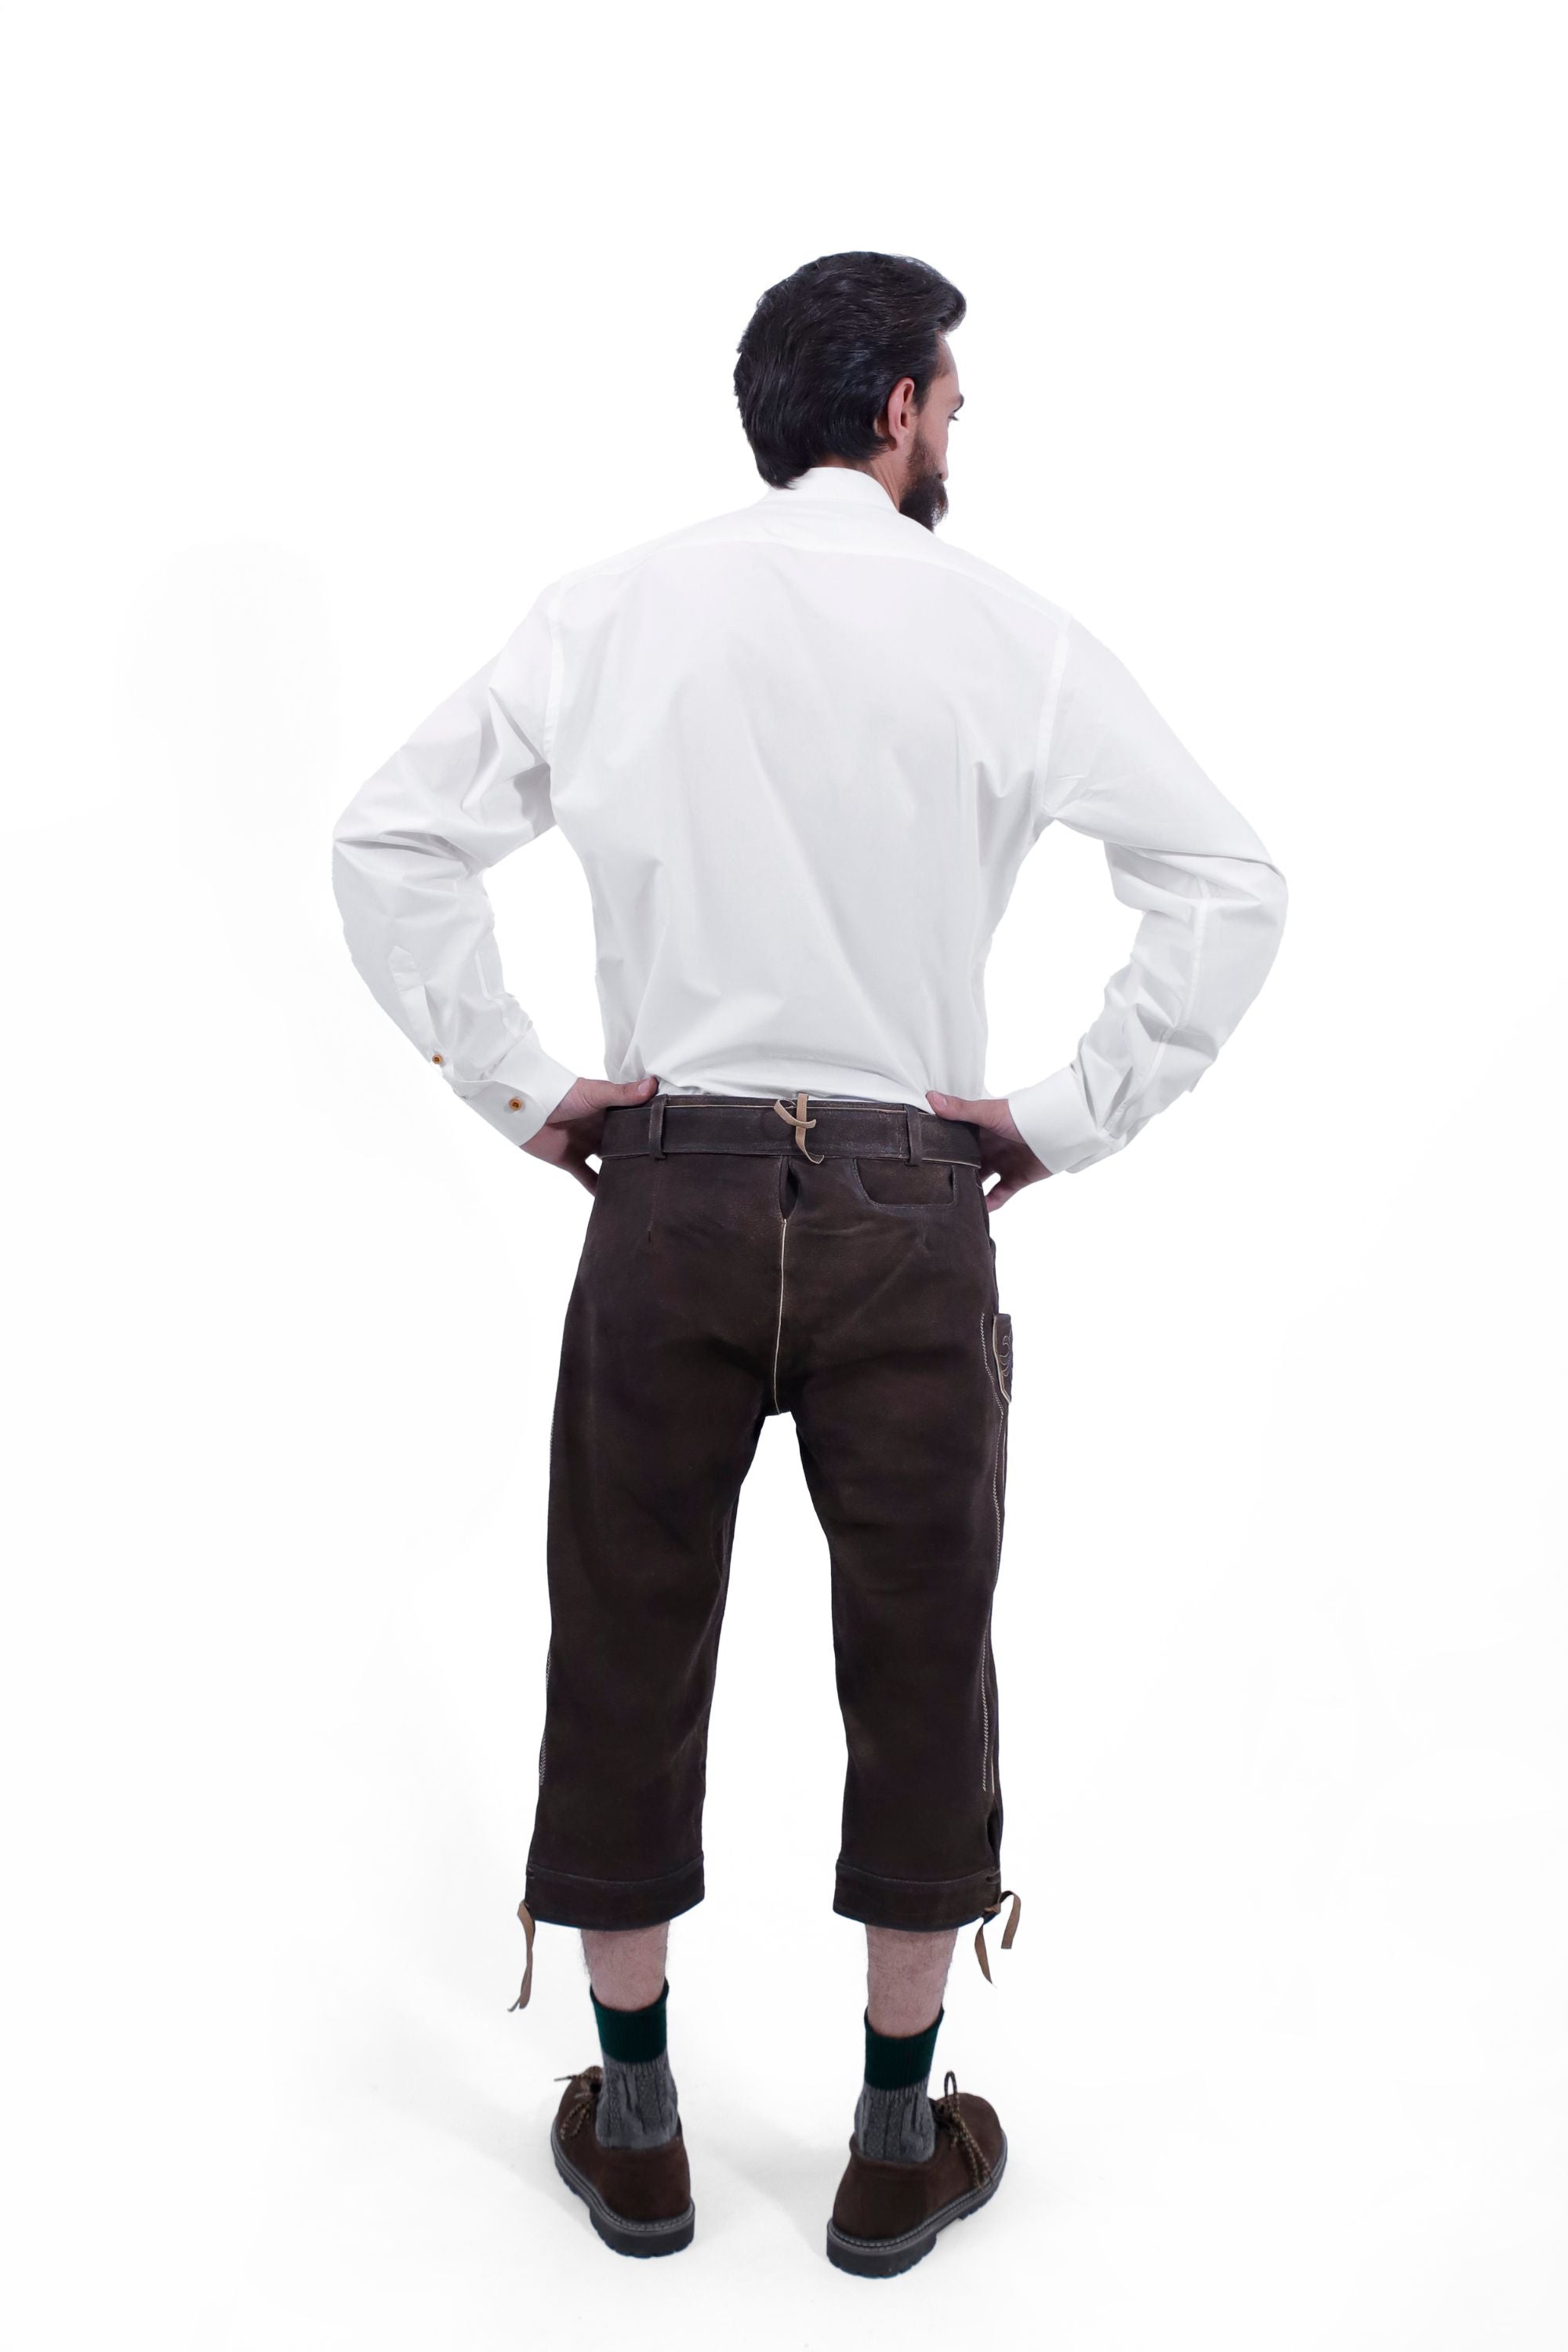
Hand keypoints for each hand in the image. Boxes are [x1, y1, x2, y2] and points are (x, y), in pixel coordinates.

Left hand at [523, 1074, 660, 1193]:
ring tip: (643, 1187)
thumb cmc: (561, 1094)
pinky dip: (598, 1190)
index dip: (650, 1129)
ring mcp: (586, 1145)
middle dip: (639, 1154)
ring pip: (609, 1163)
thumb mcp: (595, 1093)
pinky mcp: (571, 1160)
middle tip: (662, 1169)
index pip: (634, 1120)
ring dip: (621, 1173)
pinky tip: (613, 1201)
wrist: (526, 1109)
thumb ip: (622, 1094)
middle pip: (624, 1144)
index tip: (672, 1139)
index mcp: (609, 1110)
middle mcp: (600, 1129)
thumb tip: (652, 1085)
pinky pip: (587, 1178)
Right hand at [926, 1089, 1051, 1211]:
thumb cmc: (1022, 1115)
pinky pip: (999, 1195)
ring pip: (980, 1180)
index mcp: (980, 1129)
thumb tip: (930, 1098)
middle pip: (966, 1162)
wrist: (1058, 1130)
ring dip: (968, 1189)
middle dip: (951, 1171)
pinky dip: (989, 1204)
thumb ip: (960, 1110)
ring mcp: (1003, 1163)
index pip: (955, 1138)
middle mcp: (989, 1147)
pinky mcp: (1016, 1179)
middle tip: (931, 1184)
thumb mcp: (987, 1112)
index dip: (940, 1147)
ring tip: (949, 1201)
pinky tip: (976, 1212)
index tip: (922, 1157)